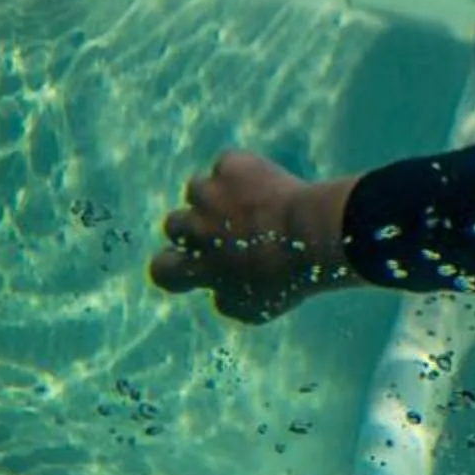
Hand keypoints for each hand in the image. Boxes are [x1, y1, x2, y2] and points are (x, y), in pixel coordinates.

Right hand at [150, 150, 355, 323]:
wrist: (314, 235)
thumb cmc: (288, 277)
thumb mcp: (255, 309)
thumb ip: (227, 301)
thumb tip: (219, 292)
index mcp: (198, 267)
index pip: (160, 269)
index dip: (174, 263)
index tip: (194, 260)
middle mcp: (194, 229)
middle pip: (174, 223)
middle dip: (197, 224)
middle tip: (232, 227)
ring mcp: (210, 194)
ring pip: (199, 189)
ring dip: (220, 195)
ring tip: (256, 204)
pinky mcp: (232, 167)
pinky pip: (230, 165)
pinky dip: (246, 172)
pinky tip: (270, 183)